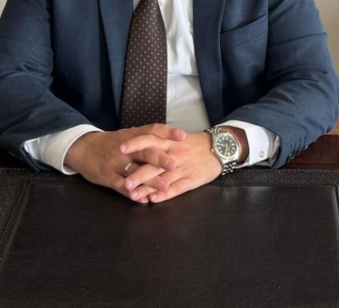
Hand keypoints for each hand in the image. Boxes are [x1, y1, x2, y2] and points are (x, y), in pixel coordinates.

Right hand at [65, 124, 185, 201]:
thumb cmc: (110, 143)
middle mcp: (125, 148)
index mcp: (132, 136)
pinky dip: (132, 192)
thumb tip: (170, 140)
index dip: (167, 132)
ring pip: (134, 170)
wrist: (82, 148)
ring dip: (150, 179)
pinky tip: (143, 199)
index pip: (151, 130)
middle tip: (174, 164)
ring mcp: (115, 163)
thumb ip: (146, 139)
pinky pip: (120, 185)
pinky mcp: (107, 176)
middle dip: (160, 158)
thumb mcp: (127, 136)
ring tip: (165, 186)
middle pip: (144, 151)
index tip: (182, 136)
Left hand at [119, 129, 245, 203]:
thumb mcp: (175, 139)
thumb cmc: (192, 144)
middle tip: (123, 181)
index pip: (150, 140)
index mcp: (169, 142)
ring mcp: (183, 168)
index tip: (120, 149)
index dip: (135, 144)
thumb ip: (158, 143)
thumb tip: (136, 147)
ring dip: (147, 188)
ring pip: (163, 178)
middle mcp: (174, 154)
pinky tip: (154, 199)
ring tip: (133, 195)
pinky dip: (165, 194)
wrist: (219, 147)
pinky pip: (178, 187)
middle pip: (154, 163)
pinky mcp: (192, 179)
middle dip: (137, 173)